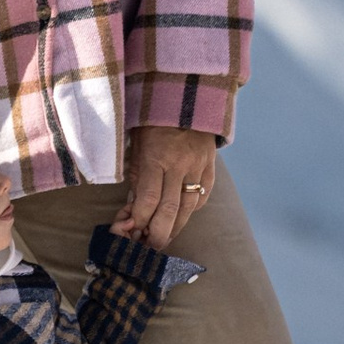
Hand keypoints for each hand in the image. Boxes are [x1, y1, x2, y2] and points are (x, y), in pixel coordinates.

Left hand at [114, 127, 216, 248]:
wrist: (186, 97)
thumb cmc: (153, 121)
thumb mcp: (137, 145)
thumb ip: (136, 177)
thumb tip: (132, 210)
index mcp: (156, 157)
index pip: (149, 199)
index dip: (140, 221)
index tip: (131, 231)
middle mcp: (179, 164)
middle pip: (170, 210)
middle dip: (158, 235)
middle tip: (148, 247)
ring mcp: (198, 166)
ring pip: (189, 209)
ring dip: (175, 228)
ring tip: (163, 239)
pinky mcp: (211, 167)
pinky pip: (202, 196)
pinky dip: (191, 211)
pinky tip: (180, 218)